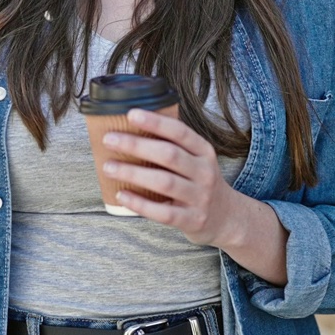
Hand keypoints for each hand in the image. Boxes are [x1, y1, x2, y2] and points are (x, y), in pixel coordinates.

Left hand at [101, 109, 243, 248]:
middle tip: (109, 140)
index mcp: (204, 151)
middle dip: (136, 145)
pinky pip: (163, 213)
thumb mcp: (196, 159)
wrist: (226, 218)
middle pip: (169, 155)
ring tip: (108, 167)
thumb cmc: (199, 182)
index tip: (131, 114)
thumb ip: (173, 145)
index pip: (180, 132)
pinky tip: (121, 195)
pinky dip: (140, 204)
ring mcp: (200, 197)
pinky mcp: (192, 220)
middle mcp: (204, 172)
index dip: (156, 122)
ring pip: (164, 182)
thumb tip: (130, 124)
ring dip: (133, 173)